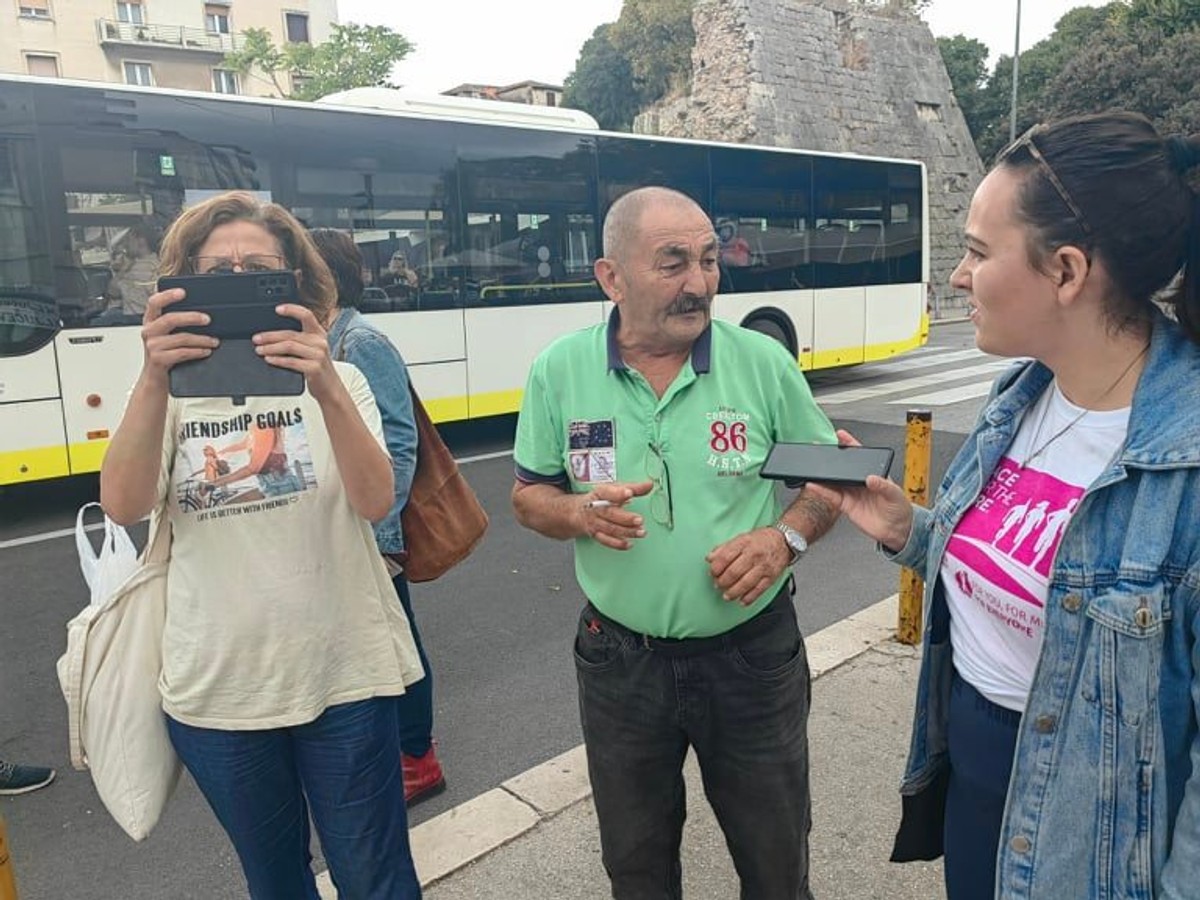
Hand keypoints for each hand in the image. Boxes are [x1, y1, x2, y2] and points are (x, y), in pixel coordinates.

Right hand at [139, 287, 218, 386]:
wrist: (155, 379)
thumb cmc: (165, 354)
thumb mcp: (167, 336)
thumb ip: (176, 323)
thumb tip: (202, 315)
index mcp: (151, 321)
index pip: (154, 302)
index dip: (167, 295)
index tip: (182, 292)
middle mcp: (149, 331)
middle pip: (170, 319)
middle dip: (192, 317)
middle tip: (208, 319)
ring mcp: (152, 346)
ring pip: (181, 338)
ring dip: (202, 339)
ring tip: (214, 341)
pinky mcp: (158, 360)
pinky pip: (183, 353)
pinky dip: (198, 351)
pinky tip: (206, 351)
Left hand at [253, 304, 336, 400]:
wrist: (330, 388)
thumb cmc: (318, 368)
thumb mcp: (313, 350)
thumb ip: (299, 340)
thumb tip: (272, 337)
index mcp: (319, 333)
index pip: (307, 315)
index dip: (292, 310)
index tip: (277, 309)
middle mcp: (320, 342)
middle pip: (290, 334)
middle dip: (270, 336)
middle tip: (257, 338)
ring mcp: (318, 355)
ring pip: (289, 346)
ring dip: (270, 348)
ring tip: (259, 350)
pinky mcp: (314, 368)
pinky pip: (291, 361)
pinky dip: (277, 360)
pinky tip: (269, 359)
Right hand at [576, 480, 653, 549]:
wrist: (578, 512)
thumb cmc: (600, 499)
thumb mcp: (615, 489)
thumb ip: (634, 488)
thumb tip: (649, 485)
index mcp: (599, 493)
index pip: (607, 492)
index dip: (618, 493)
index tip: (629, 493)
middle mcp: (595, 508)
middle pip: (610, 513)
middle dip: (626, 518)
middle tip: (640, 520)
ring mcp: (594, 522)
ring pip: (610, 528)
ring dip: (626, 531)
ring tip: (641, 532)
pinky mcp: (595, 534)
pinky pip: (606, 541)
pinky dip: (618, 544)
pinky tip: (629, 544)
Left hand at [706, 527, 789, 606]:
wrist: (784, 541)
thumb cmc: (761, 540)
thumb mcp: (741, 538)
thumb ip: (724, 548)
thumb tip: (710, 558)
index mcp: (744, 543)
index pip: (725, 557)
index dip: (716, 568)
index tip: (712, 573)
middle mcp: (754, 555)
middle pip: (734, 572)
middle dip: (722, 582)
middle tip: (718, 585)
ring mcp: (763, 567)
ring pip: (745, 583)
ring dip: (733, 592)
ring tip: (726, 595)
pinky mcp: (771, 577)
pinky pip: (759, 590)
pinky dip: (749, 598)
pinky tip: (741, 601)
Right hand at [804, 429, 913, 552]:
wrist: (897, 531)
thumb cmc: (900, 509)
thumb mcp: (895, 494)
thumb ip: (883, 486)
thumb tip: (872, 478)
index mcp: (873, 473)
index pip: (860, 456)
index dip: (850, 445)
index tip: (840, 436)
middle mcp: (860, 482)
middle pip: (843, 467)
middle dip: (832, 459)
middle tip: (821, 450)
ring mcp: (852, 493)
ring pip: (834, 481)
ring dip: (824, 476)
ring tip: (813, 468)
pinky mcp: (846, 505)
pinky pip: (831, 496)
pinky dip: (822, 491)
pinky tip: (814, 486)